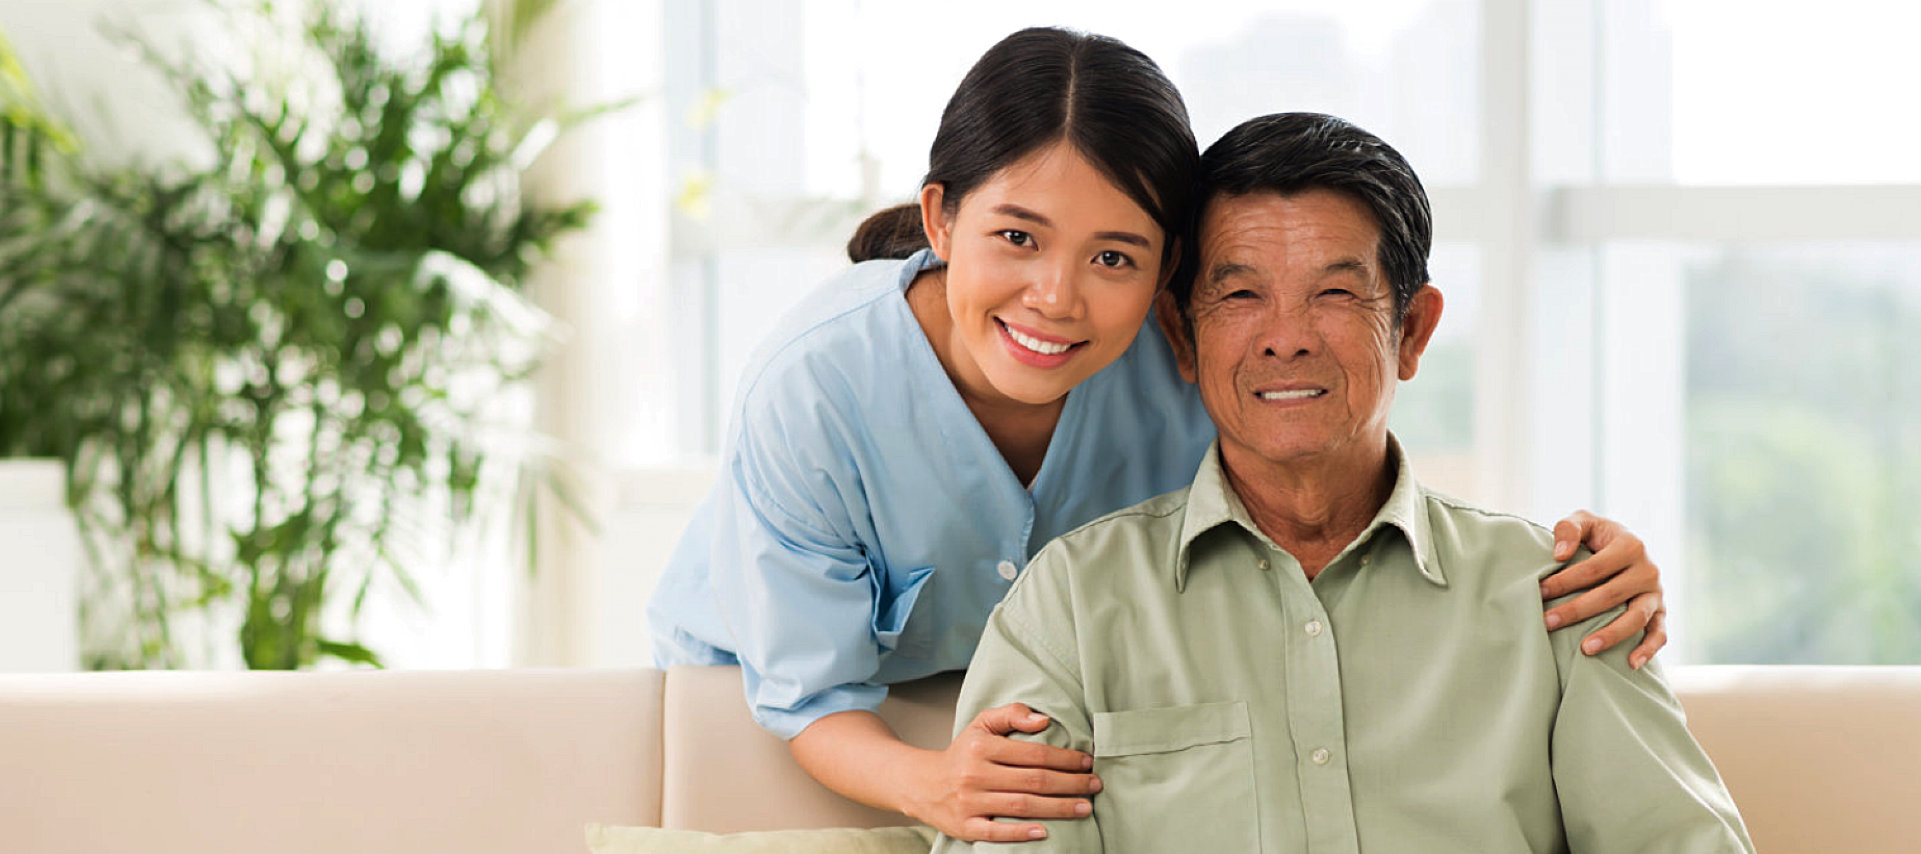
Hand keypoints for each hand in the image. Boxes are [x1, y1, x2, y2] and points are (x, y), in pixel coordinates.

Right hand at [903, 702, 1099, 842]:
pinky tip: (1046, 832)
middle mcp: (975, 774)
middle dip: (1070, 783)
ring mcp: (970, 802)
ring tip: (1085, 807)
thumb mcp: (981, 724)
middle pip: (1033, 780)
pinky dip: (1022, 833)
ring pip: (1022, 805)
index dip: (1064, 758)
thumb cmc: (962, 753)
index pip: (1033, 753)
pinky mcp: (965, 826)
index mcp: (982, 747)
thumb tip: (1043, 720)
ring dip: (1058, 808)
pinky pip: (997, 832)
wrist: (921, 784)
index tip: (1087, 761)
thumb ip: (1011, 714)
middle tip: (1095, 785)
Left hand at [1540, 510, 1667, 669]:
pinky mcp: (1661, 612)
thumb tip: (1560, 555)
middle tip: (1548, 622)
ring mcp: (1656, 593)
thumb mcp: (1584, 521)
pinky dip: (1648, 650)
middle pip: (1611, 595)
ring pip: (1636, 617)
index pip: (1594, 568)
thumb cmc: (1597, 536)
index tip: (1539, 592)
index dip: (1565, 581)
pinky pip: (1660, 634)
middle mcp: (1648, 570)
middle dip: (1577, 610)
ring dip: (1611, 635)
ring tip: (1584, 649)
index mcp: (1630, 545)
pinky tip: (1630, 664)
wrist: (1625, 546)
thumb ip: (1569, 529)